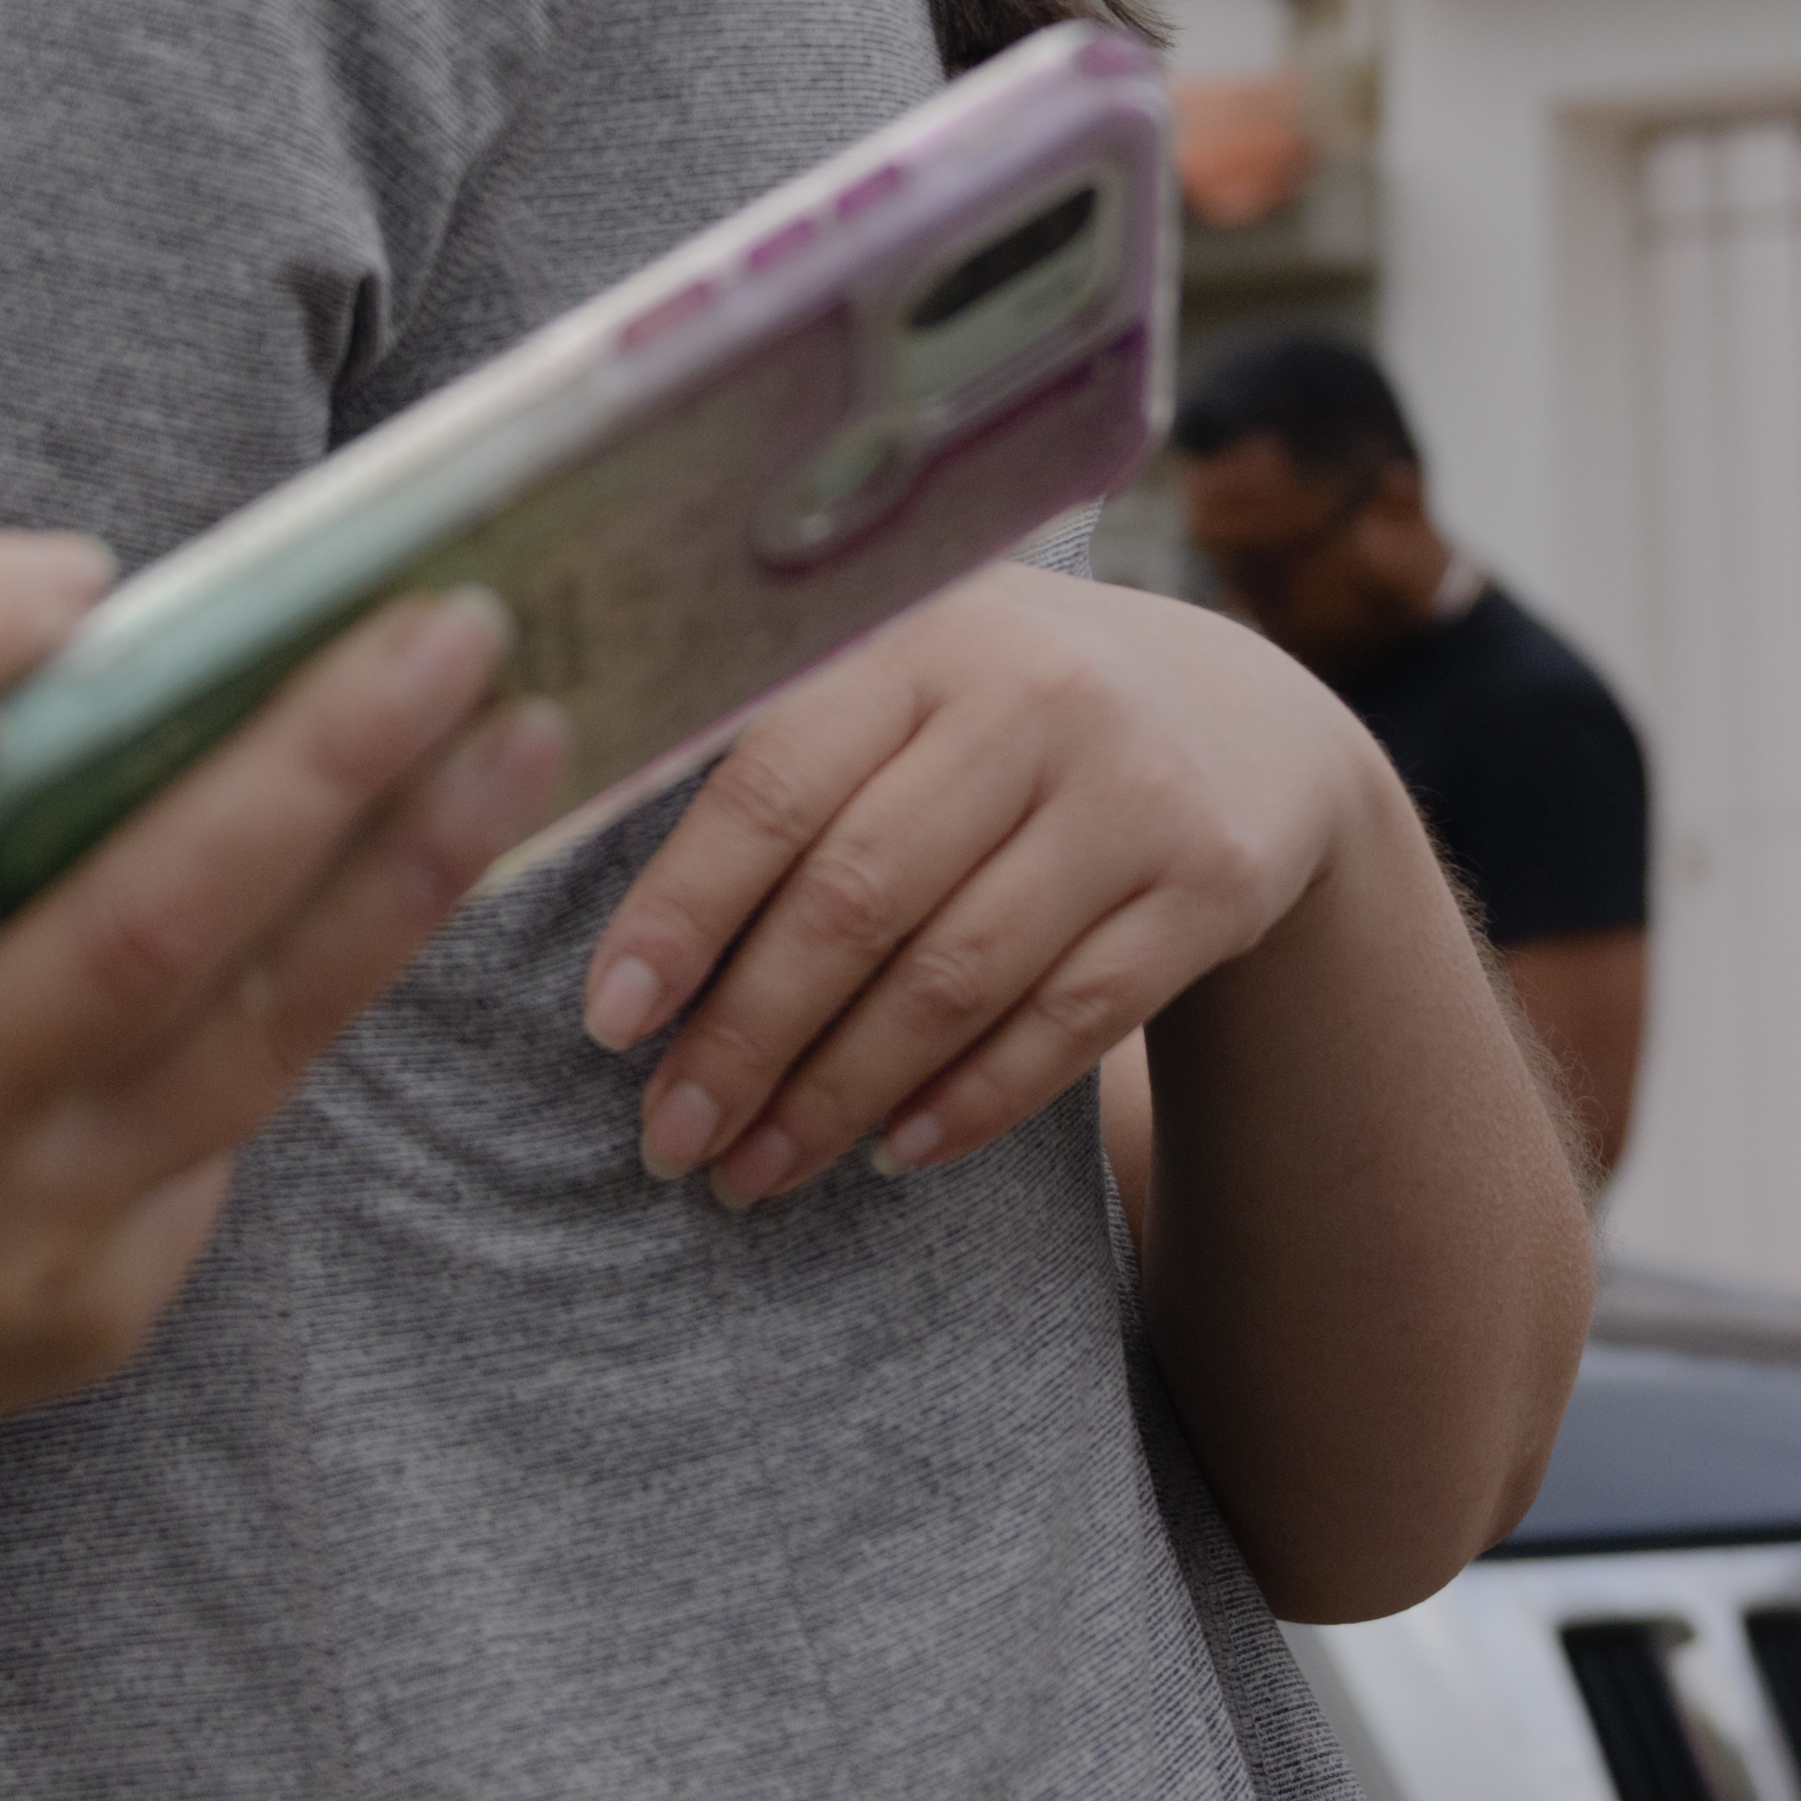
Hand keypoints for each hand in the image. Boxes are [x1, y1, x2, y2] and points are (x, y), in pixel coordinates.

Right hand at [0, 542, 564, 1466]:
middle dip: (314, 757)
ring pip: (248, 1035)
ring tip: (517, 736)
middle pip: (129, 921)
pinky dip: (328, 984)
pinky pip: (236, 1124)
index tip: (87, 567)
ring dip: (405, 871)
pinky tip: (415, 874)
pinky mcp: (90, 1314)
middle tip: (451, 622)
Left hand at [578, 566, 1385, 1206]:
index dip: (682, 913)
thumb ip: (769, 737)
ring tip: (754, 1171)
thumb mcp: (901, 668)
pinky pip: (1071, 1023)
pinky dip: (968, 1103)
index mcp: (918, 629)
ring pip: (956, 977)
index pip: (772, 785)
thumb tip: (557, 854)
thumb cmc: (998, 705)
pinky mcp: (1212, 885)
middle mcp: (1032, 695)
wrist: (1243, 717)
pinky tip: (888, 1154)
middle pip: (856, 898)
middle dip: (746, 1039)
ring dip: (839, 1097)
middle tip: (670, 1140)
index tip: (607, 1024)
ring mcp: (1133, 792)